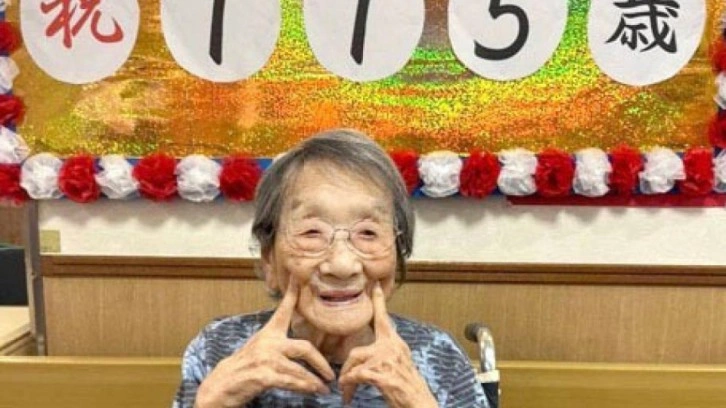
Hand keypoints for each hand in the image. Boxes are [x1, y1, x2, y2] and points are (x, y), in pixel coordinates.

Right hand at [194, 278, 334, 407]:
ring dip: (314, 381)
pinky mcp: (263, 375)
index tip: (298, 277)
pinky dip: (304, 387)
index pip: (283, 310)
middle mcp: (268, 343)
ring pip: (299, 369)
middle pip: (304, 348)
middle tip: (330, 374)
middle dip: (320, 362)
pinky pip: (291, 381)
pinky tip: (313, 390)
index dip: (292, 293)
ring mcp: (266, 358)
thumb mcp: (260, 347)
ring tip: (324, 388)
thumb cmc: (244, 367)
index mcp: (269, 333)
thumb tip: (302, 347)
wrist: (221, 385)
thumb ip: (278, 343)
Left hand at [338, 283, 437, 407]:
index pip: (384, 319)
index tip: (374, 286)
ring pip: (354, 363)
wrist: (420, 404)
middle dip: (346, 367)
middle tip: (342, 380)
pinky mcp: (383, 375)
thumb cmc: (409, 387)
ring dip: (346, 378)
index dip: (379, 302)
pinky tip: (349, 393)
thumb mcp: (400, 363)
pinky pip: (356, 376)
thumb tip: (370, 352)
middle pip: (357, 350)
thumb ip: (387, 353)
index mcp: (396, 344)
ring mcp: (387, 361)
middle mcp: (392, 348)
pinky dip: (349, 386)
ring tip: (346, 389)